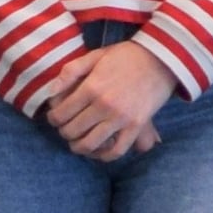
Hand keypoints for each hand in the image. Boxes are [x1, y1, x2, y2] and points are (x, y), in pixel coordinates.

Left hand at [45, 40, 174, 160]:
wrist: (162, 59)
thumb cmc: (126, 56)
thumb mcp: (95, 56)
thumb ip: (70, 71)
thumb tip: (50, 93)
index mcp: (91, 87)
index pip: (61, 114)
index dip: (53, 119)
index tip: (55, 118)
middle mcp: (104, 105)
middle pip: (72, 131)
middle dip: (64, 132)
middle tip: (65, 129)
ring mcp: (121, 118)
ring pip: (90, 144)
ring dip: (79, 147)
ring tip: (77, 143)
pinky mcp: (137, 126)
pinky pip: (117, 150)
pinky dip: (104, 156)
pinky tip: (99, 151)